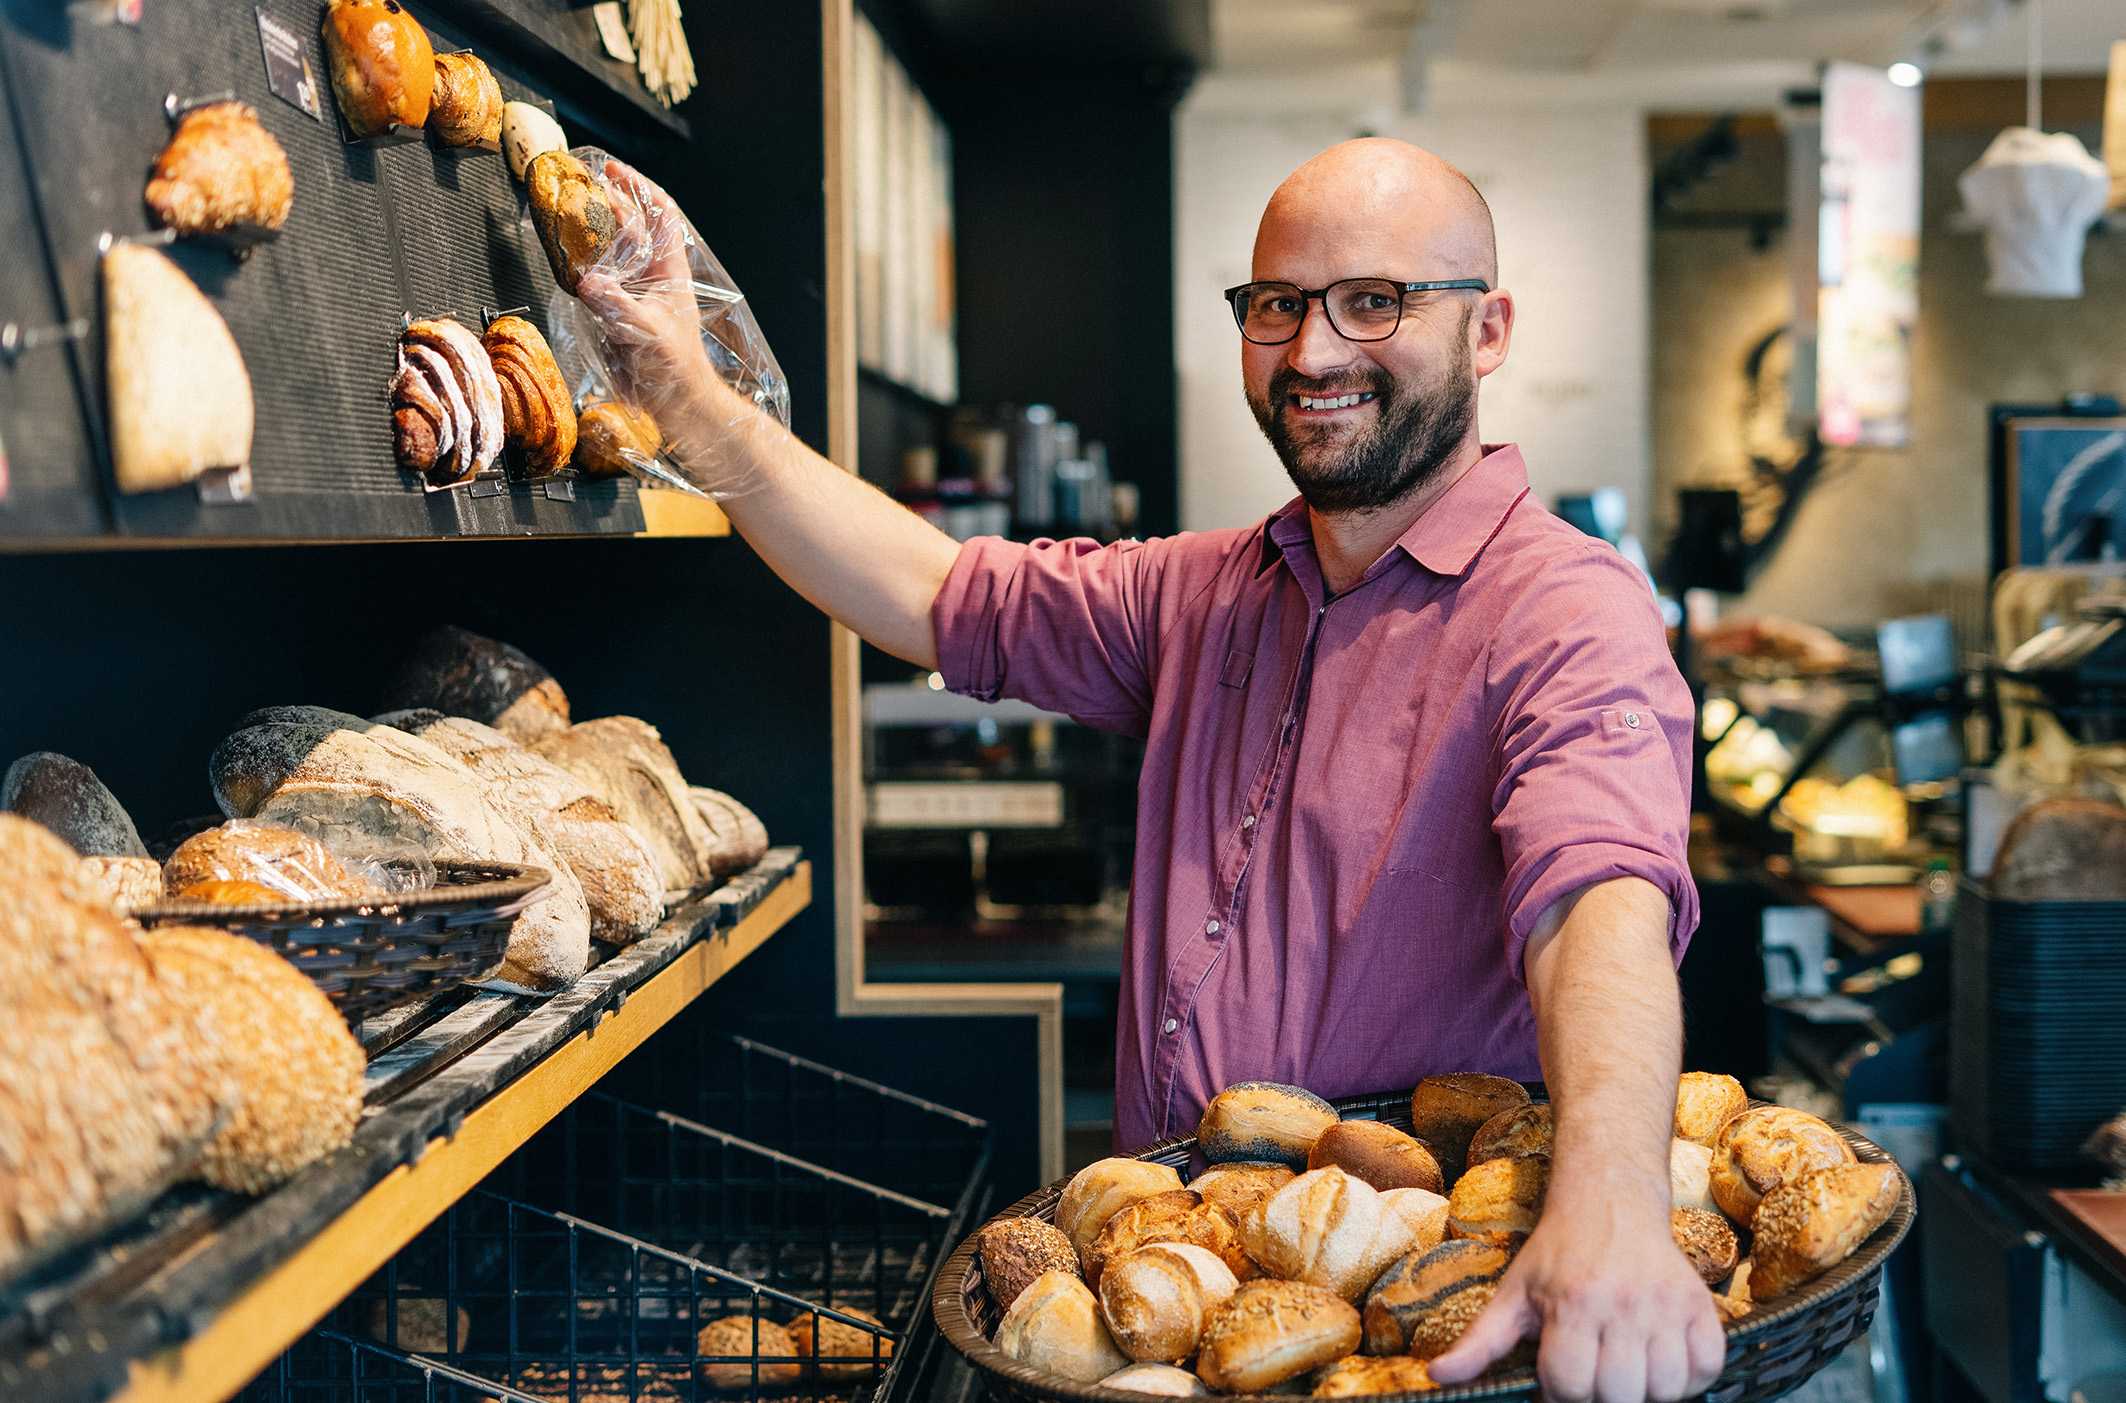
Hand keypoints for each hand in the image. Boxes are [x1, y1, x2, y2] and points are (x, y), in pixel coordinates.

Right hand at [573, 161, 760, 481]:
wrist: (679, 404)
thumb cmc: (675, 370)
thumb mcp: (647, 334)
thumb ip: (617, 308)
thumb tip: (588, 283)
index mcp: (670, 271)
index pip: (661, 215)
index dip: (639, 187)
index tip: (613, 169)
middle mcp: (654, 277)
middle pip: (631, 226)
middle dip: (607, 201)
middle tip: (577, 184)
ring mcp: (637, 293)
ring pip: (614, 251)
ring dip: (593, 230)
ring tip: (567, 212)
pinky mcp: (622, 312)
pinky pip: (600, 278)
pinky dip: (584, 262)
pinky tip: (566, 260)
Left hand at [1427, 1196, 1725, 1402]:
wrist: (1610, 1200)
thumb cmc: (1558, 1253)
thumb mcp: (1514, 1292)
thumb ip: (1480, 1342)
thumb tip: (1438, 1376)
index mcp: (1571, 1302)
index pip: (1570, 1386)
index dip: (1563, 1392)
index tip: (1562, 1377)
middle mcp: (1620, 1303)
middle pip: (1619, 1394)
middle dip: (1603, 1395)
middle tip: (1595, 1371)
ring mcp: (1664, 1305)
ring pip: (1666, 1388)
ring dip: (1648, 1390)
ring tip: (1627, 1366)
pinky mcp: (1700, 1304)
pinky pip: (1706, 1367)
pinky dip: (1690, 1376)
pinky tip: (1662, 1358)